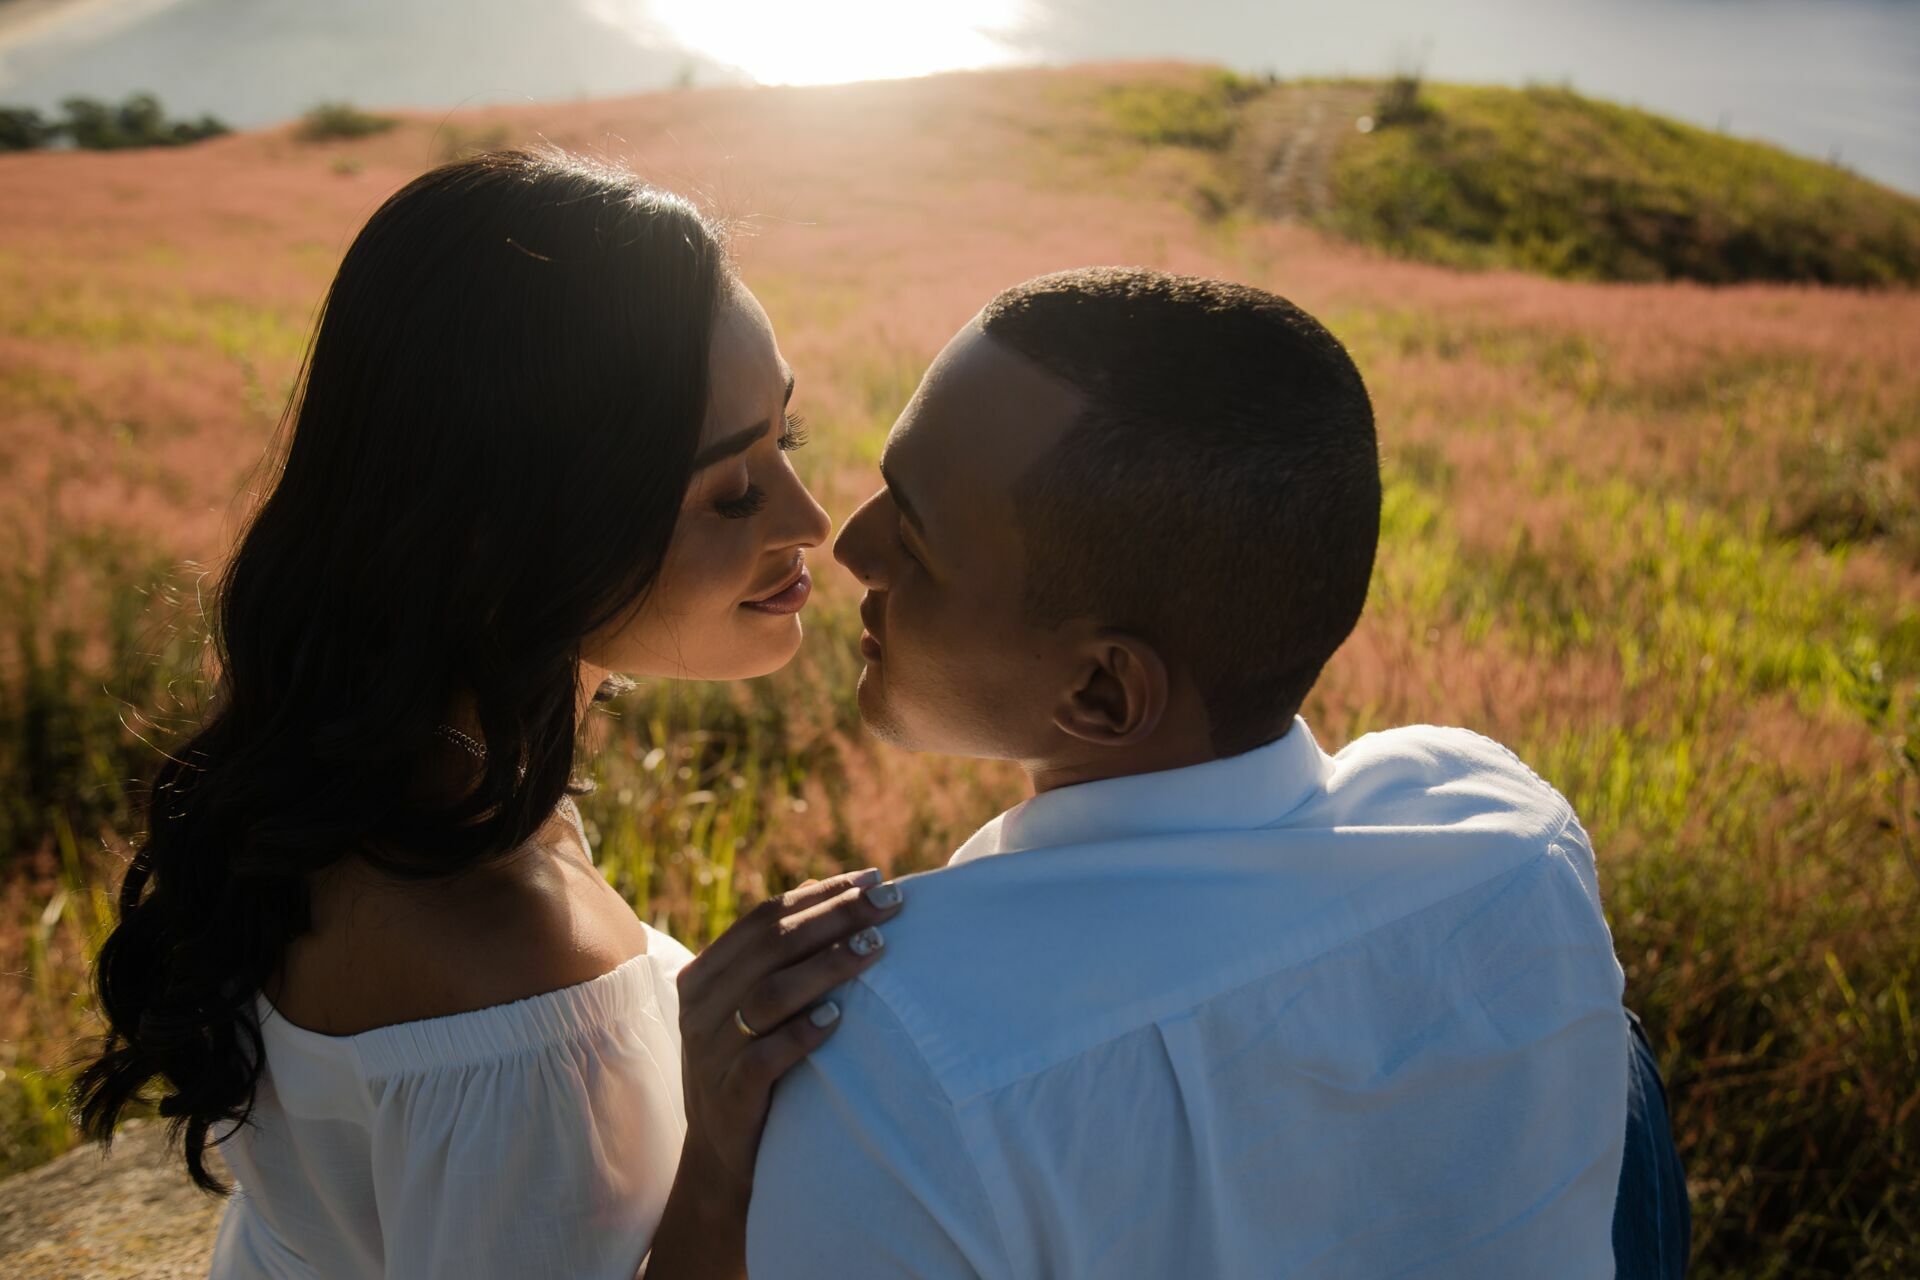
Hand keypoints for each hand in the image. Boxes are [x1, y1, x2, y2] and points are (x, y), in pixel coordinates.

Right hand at [672, 867, 904, 1200]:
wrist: (720, 1159)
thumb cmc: (749, 1067)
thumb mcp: (752, 1005)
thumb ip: (777, 952)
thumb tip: (823, 885)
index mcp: (704, 974)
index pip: (764, 919)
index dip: (820, 895)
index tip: (874, 879)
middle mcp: (701, 1007)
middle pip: (772, 946)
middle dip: (836, 917)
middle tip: (890, 903)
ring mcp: (711, 1052)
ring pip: (769, 994)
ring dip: (827, 966)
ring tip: (876, 948)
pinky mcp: (728, 1096)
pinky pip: (764, 1058)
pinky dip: (801, 1034)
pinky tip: (838, 1018)